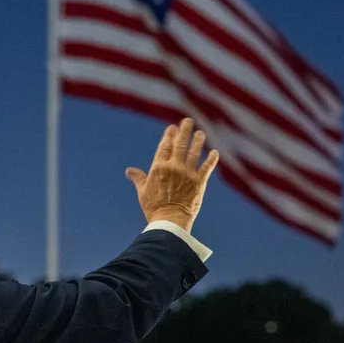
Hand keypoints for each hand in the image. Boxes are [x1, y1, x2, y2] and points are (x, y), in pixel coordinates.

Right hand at [124, 118, 218, 232]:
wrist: (170, 221)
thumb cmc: (153, 208)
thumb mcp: (142, 192)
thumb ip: (138, 178)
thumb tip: (129, 171)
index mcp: (159, 168)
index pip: (164, 146)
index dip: (169, 135)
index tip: (173, 127)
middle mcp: (174, 167)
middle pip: (180, 144)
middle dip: (184, 131)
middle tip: (188, 121)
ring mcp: (187, 174)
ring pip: (195, 152)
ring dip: (198, 141)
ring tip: (200, 133)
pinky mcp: (199, 182)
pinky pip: (207, 167)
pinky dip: (211, 159)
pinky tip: (214, 152)